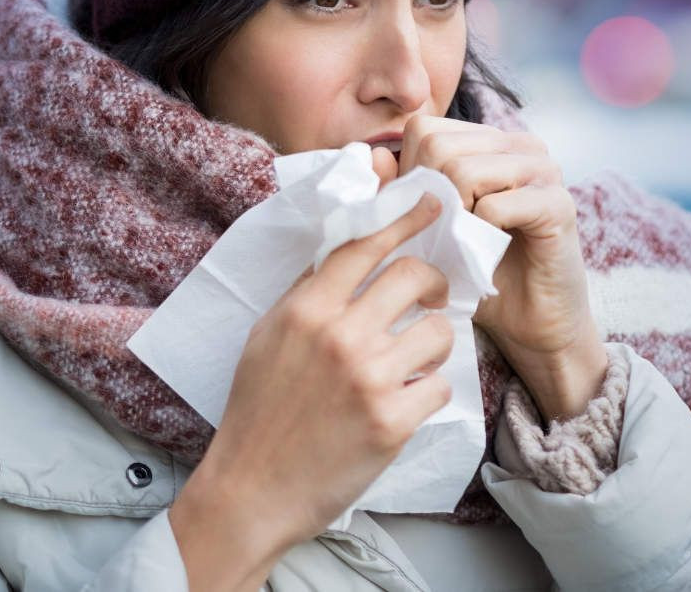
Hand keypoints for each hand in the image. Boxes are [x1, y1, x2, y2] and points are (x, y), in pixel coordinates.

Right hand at [170, 192, 453, 590]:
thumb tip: (345, 250)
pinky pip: (439, 386)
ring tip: (414, 361)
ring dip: (434, 343)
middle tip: (431, 298)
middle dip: (433, 283)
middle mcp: (339, 335)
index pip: (365, 245)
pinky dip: (428, 393)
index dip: (404, 218)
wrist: (251, 488)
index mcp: (306, 309)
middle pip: (413, 277)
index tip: (433, 203)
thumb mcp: (267, 336)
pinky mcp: (392, 422)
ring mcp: (369, 378)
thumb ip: (307, 292)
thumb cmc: (257, 410)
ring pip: (438, 332)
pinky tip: (406, 402)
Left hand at [398, 115, 606, 422]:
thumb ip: (400, 191)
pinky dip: (478, 236)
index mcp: (489, 141)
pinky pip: (494, 206)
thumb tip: (376, 156)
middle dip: (428, 198)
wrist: (530, 322)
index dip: (411, 174)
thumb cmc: (476, 271)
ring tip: (465, 242)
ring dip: (452, 219)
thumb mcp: (427, 227)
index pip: (425, 129)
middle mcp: (520, 144)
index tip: (425, 214)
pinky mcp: (558, 204)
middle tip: (446, 234)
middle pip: (439, 147)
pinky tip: (489, 251)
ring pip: (462, 171)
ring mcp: (544, 170)